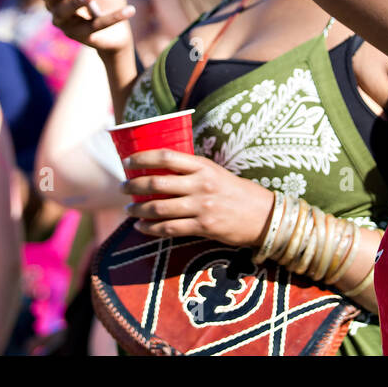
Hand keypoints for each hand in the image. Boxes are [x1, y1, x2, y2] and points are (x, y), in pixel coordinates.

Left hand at [122, 149, 273, 248]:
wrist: (264, 216)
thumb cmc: (237, 192)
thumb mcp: (217, 173)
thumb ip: (193, 172)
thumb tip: (163, 171)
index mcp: (203, 166)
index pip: (166, 157)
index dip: (142, 158)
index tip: (127, 162)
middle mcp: (201, 184)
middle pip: (157, 183)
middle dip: (133, 185)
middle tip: (123, 187)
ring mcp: (202, 207)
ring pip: (159, 208)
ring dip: (138, 209)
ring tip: (128, 209)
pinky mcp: (203, 227)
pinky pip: (169, 229)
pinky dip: (151, 229)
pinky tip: (141, 228)